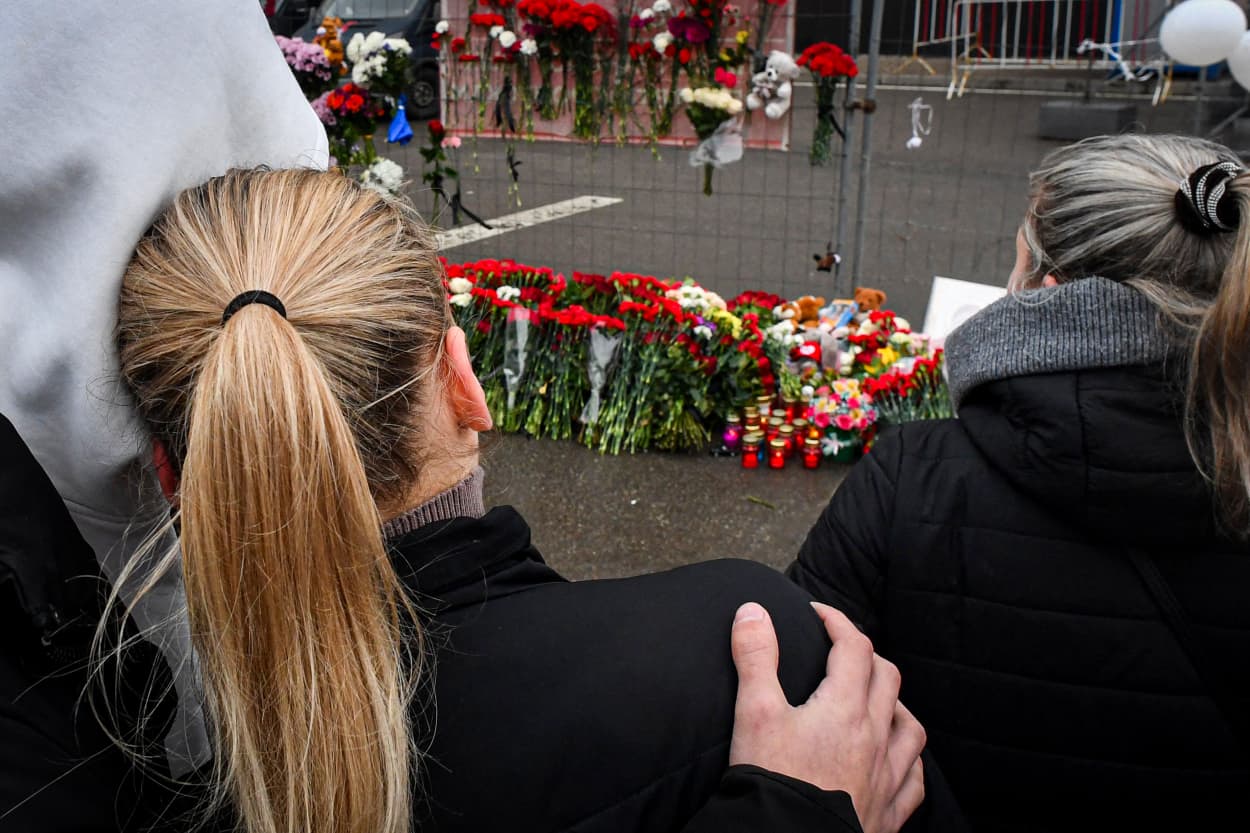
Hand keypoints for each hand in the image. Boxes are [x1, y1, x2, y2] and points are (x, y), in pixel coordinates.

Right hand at [728, 601, 925, 832]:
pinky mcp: (887, 812)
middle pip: (886, 679)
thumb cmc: (773, 779)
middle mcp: (874, 738)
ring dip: (896, 704)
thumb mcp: (754, 712)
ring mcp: (886, 776)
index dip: (837, 621)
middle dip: (865, 655)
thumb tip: (753, 611)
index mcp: (845, 708)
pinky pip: (915, 782)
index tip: (818, 613)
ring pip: (910, 728)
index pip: (853, 646)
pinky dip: (910, 763)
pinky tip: (899, 761)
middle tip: (841, 650)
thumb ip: (755, 658)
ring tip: (878, 700)